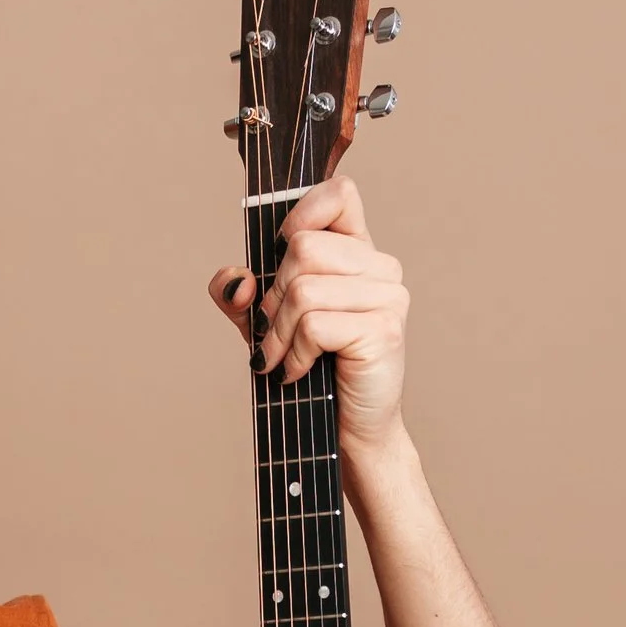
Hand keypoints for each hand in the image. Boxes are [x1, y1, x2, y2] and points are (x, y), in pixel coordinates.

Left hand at [207, 175, 409, 459]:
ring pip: (304, 288)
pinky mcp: (383, 329)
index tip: (278, 250)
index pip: (340, 195)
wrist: (346, 430)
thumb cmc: (310, 369)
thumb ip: (241, 293)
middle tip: (273, 332)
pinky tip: (298, 371)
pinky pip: (314, 325)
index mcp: (357, 252)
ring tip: (280, 358)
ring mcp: (388, 296)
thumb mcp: (264, 322)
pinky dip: (294, 353)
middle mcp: (380, 267)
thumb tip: (237, 282)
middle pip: (303, 247)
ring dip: (278, 331)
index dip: (301, 212)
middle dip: (273, 296)